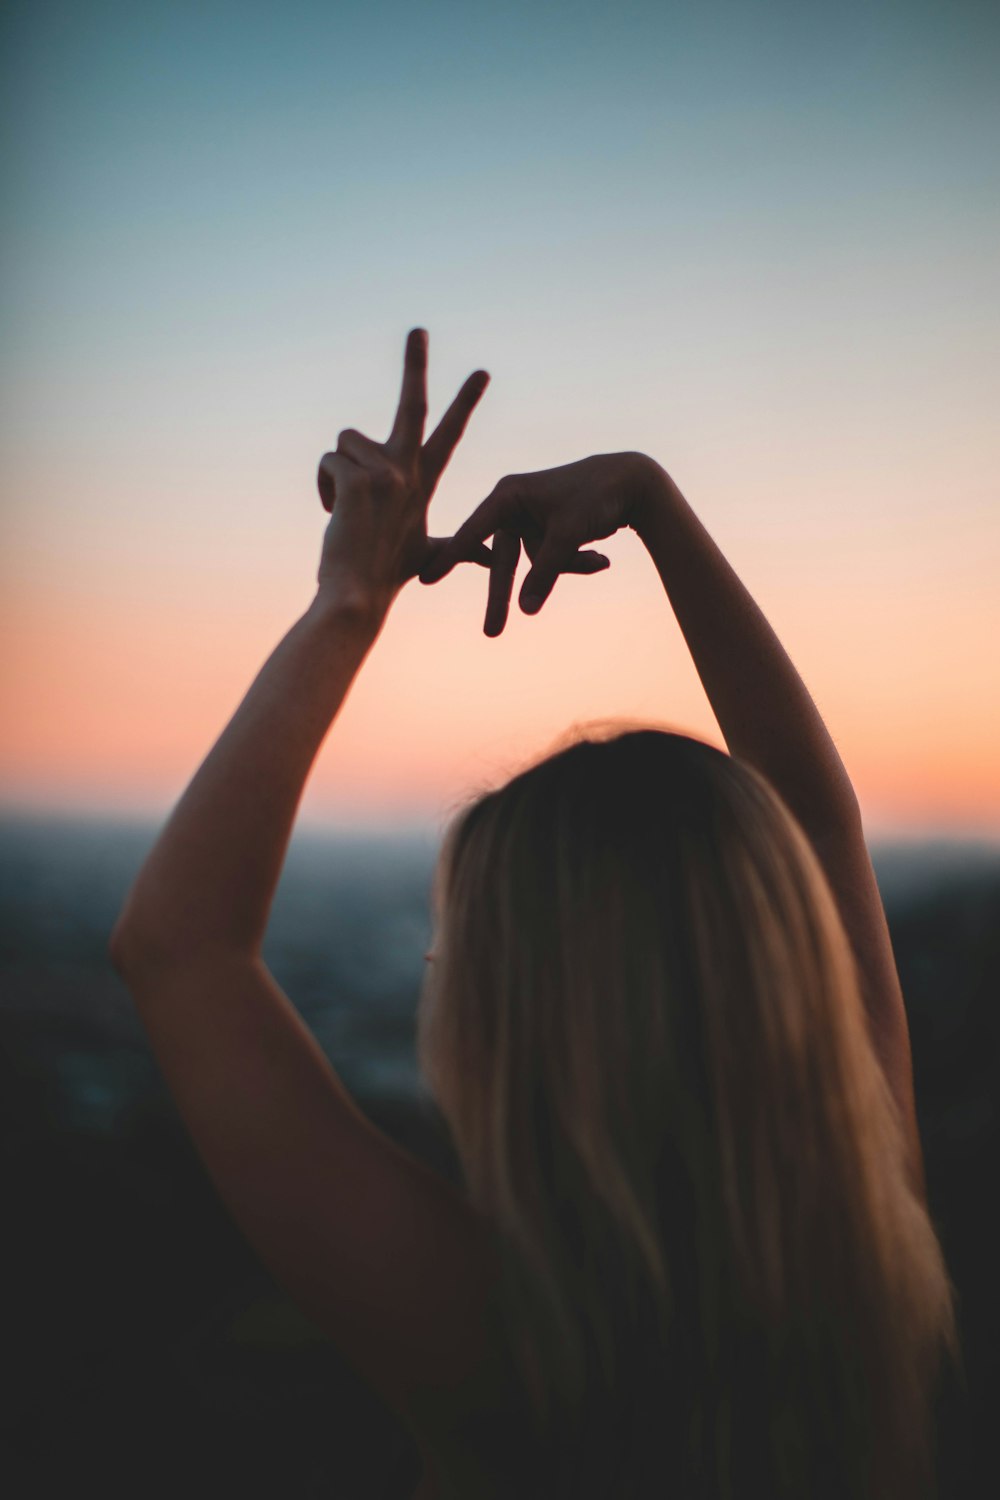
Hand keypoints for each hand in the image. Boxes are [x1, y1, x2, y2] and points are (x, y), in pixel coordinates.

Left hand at [316, 328, 490, 616]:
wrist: (358, 595)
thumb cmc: (385, 575)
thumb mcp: (429, 555)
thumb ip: (459, 548)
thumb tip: (492, 558)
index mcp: (422, 481)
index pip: (447, 433)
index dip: (464, 402)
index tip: (480, 372)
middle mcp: (409, 469)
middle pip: (413, 403)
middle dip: (417, 363)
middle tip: (418, 330)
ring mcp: (387, 471)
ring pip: (347, 440)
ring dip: (337, 471)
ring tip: (344, 508)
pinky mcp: (360, 477)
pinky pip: (330, 459)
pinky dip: (324, 485)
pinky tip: (335, 512)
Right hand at [419, 451, 650, 635]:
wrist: (633, 481)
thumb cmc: (596, 495)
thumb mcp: (567, 534)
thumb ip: (545, 572)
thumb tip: (527, 610)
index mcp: (508, 495)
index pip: (474, 531)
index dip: (451, 556)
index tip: (426, 577)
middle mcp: (514, 506)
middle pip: (504, 560)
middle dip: (506, 595)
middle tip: (492, 633)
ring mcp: (532, 520)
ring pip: (538, 562)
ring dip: (569, 566)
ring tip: (601, 562)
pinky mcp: (549, 530)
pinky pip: (554, 558)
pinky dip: (577, 561)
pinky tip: (603, 558)